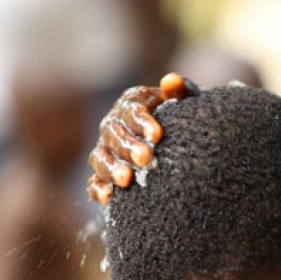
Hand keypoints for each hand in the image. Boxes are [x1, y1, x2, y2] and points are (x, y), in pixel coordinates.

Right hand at [87, 72, 197, 203]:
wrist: (180, 143)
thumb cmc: (183, 118)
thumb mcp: (186, 102)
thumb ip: (182, 90)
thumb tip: (170, 81)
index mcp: (133, 103)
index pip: (133, 110)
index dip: (142, 122)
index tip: (157, 135)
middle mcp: (115, 123)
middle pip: (114, 134)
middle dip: (128, 147)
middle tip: (145, 159)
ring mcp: (106, 149)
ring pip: (100, 157)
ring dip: (111, 168)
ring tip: (126, 180)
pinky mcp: (103, 173)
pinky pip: (94, 180)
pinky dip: (98, 188)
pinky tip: (108, 198)